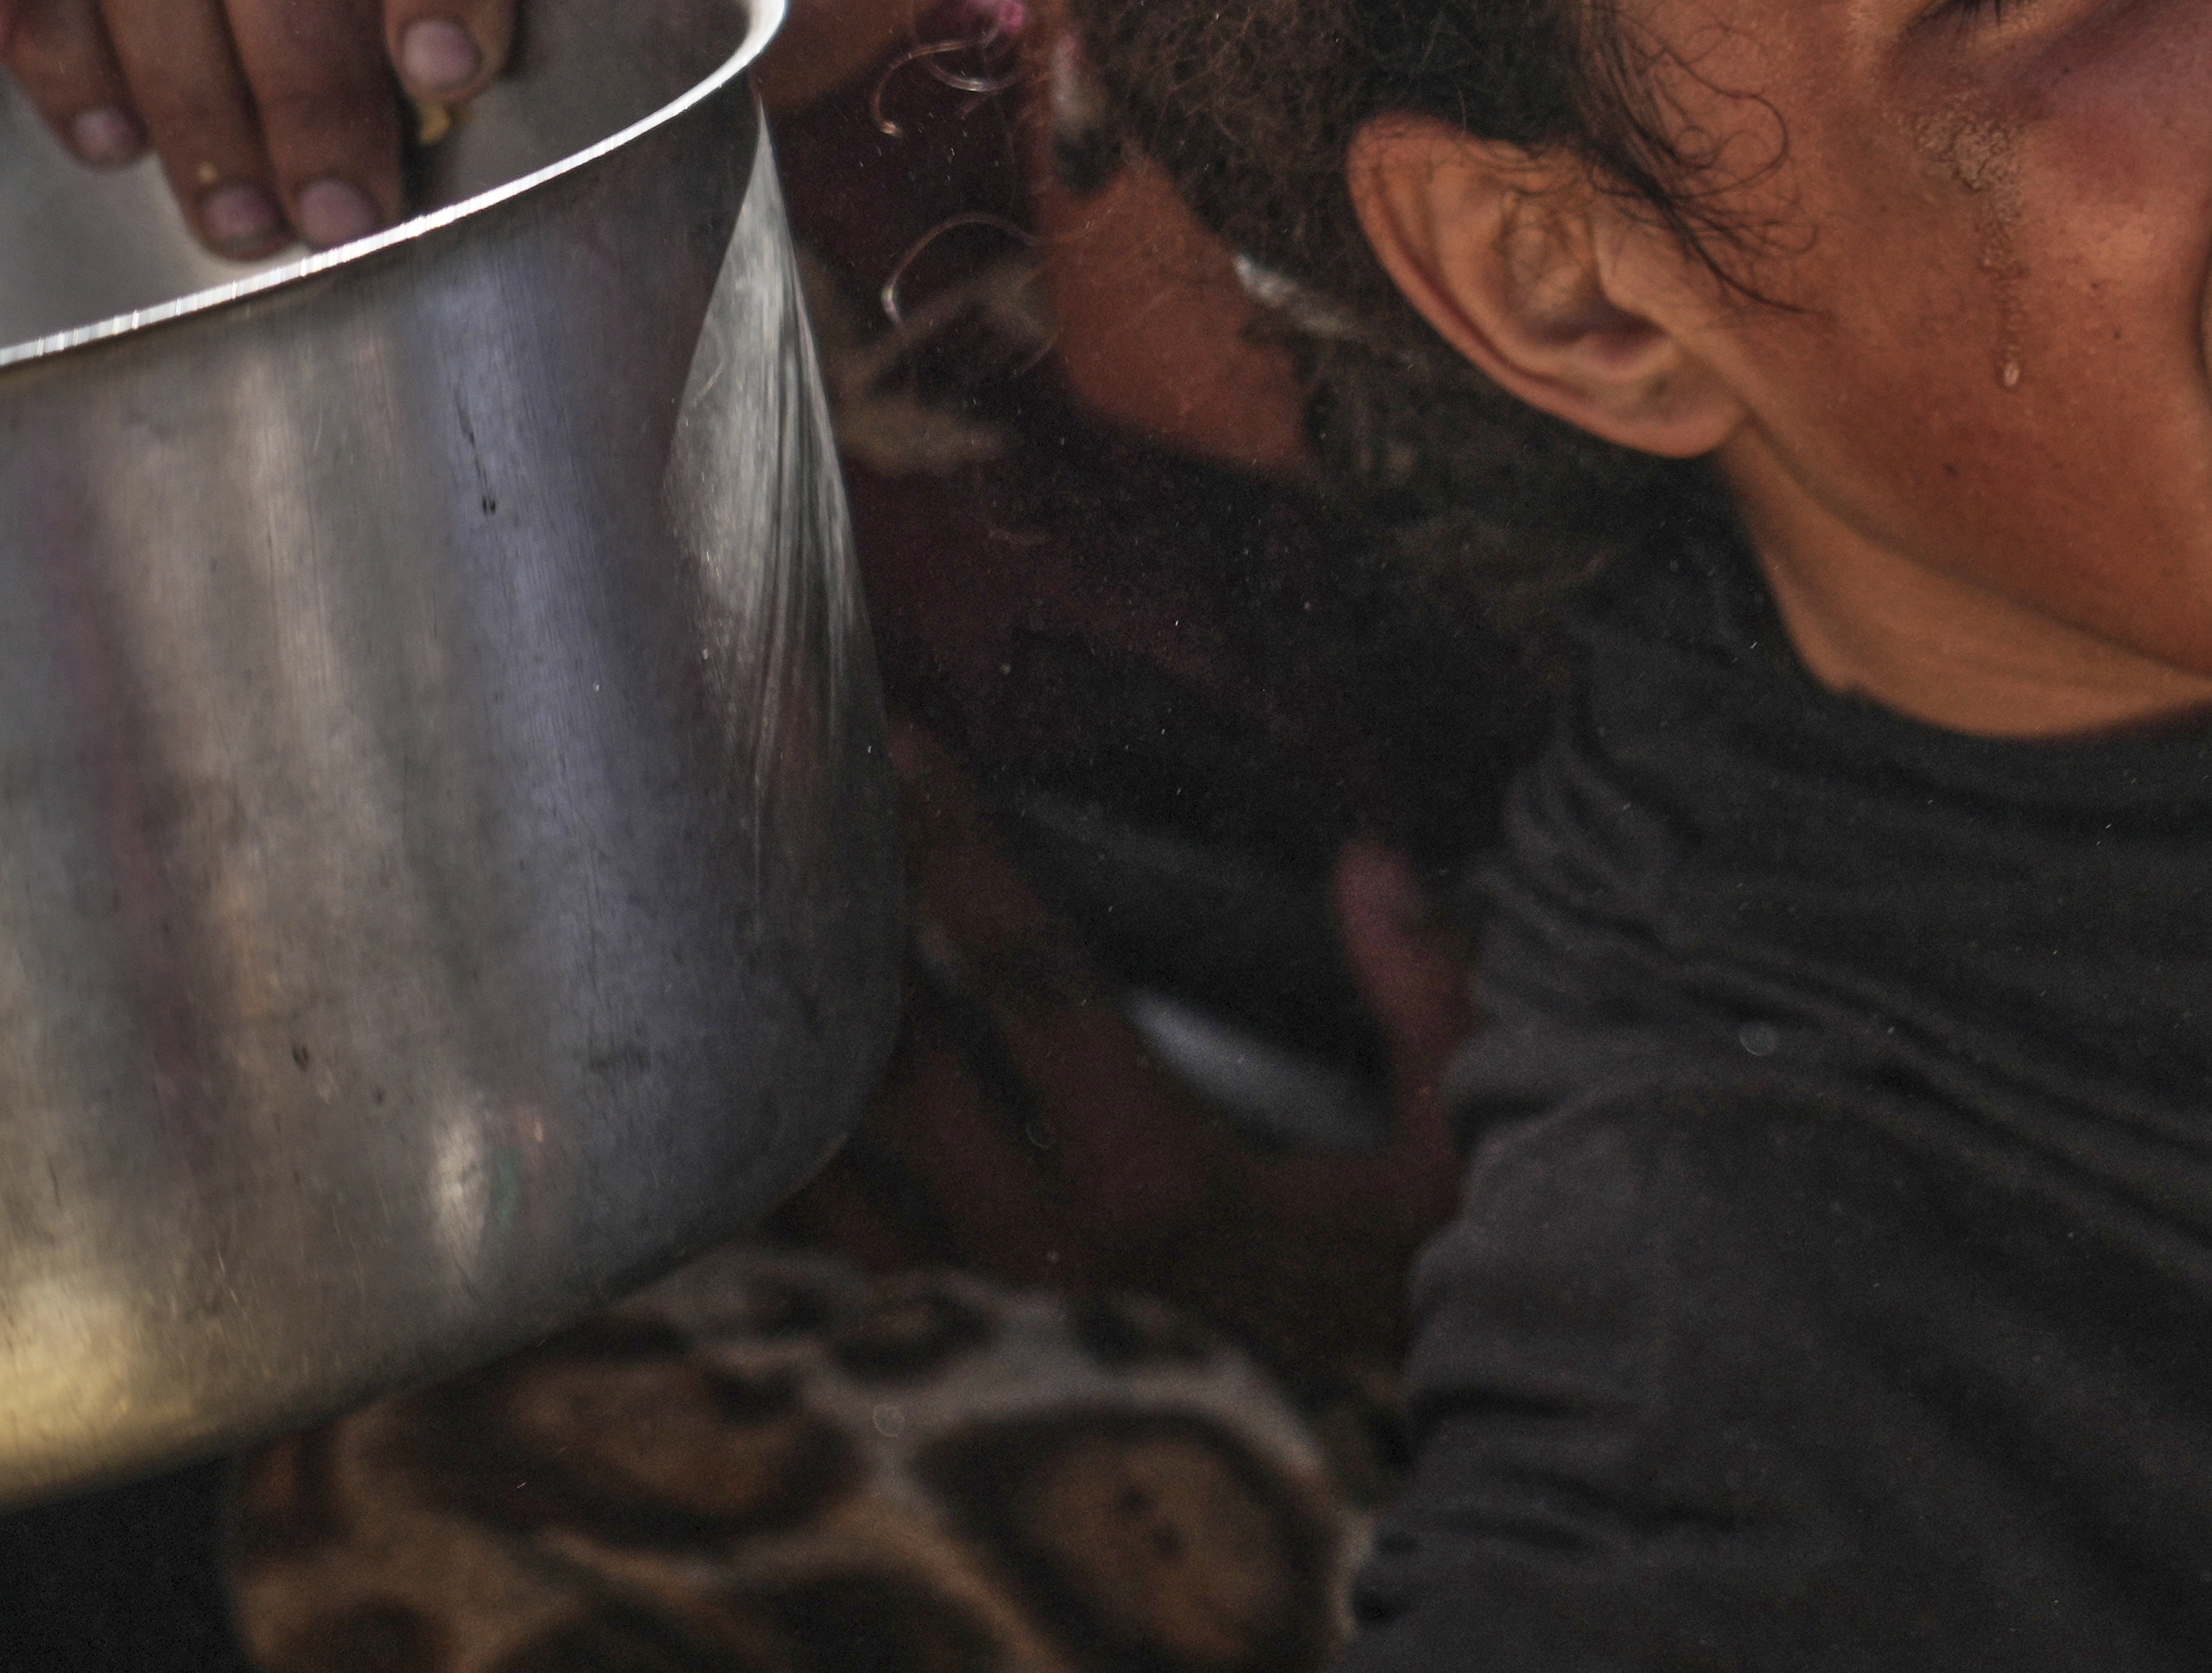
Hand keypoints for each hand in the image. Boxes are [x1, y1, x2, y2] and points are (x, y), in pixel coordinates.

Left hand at [781, 732, 1480, 1381]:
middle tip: (790, 808)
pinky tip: (753, 1086)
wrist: (1361, 1460)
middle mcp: (1049, 1244)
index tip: (903, 750)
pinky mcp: (960, 1347)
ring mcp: (988, 1306)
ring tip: (746, 926)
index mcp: (1163, 1177)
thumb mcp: (1464, 1142)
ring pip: (835, 1160)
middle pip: (897, 1055)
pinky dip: (786, 1161)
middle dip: (841, 921)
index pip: (1034, 981)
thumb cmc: (1415, 1280)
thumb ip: (1432, 997)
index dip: (960, 854)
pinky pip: (831, 1247)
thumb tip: (1369, 860)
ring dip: (793, 1042)